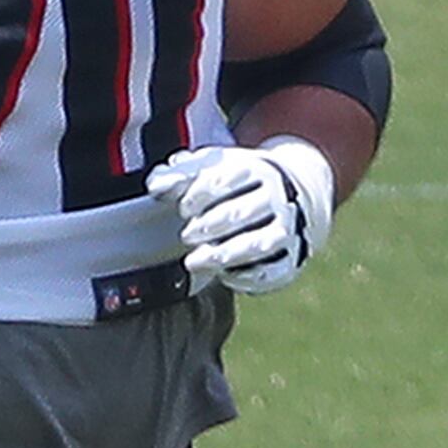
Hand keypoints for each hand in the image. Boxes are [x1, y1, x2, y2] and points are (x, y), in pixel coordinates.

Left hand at [146, 136, 335, 293]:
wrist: (287, 195)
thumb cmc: (237, 183)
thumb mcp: (211, 169)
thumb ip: (178, 176)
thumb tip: (155, 186)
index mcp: (256, 170)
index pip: (223, 181)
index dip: (196, 196)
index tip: (184, 208)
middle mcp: (277, 198)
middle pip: (239, 214)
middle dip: (207, 227)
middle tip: (187, 234)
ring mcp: (287, 228)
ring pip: (259, 244)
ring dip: (223, 255)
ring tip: (194, 261)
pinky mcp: (292, 257)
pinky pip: (273, 272)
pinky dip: (246, 278)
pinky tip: (223, 276)